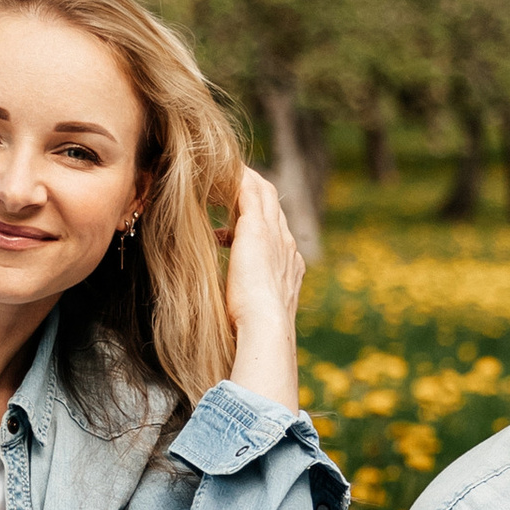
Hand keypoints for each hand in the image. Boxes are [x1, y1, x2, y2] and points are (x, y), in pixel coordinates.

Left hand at [222, 166, 305, 408]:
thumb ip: (246, 317)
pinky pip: (250, 191)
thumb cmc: (255, 337)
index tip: (238, 224)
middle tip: (231, 185)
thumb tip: (234, 333)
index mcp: (289, 270)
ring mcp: (276, 237)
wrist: (265, 331)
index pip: (278, 237)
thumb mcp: (252, 323)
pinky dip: (237, 179)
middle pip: (275, 209)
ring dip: (245, 181)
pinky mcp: (257, 230)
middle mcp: (288, 249)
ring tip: (223, 173)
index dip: (260, 225)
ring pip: (264, 195)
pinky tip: (220, 174)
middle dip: (255, 196)